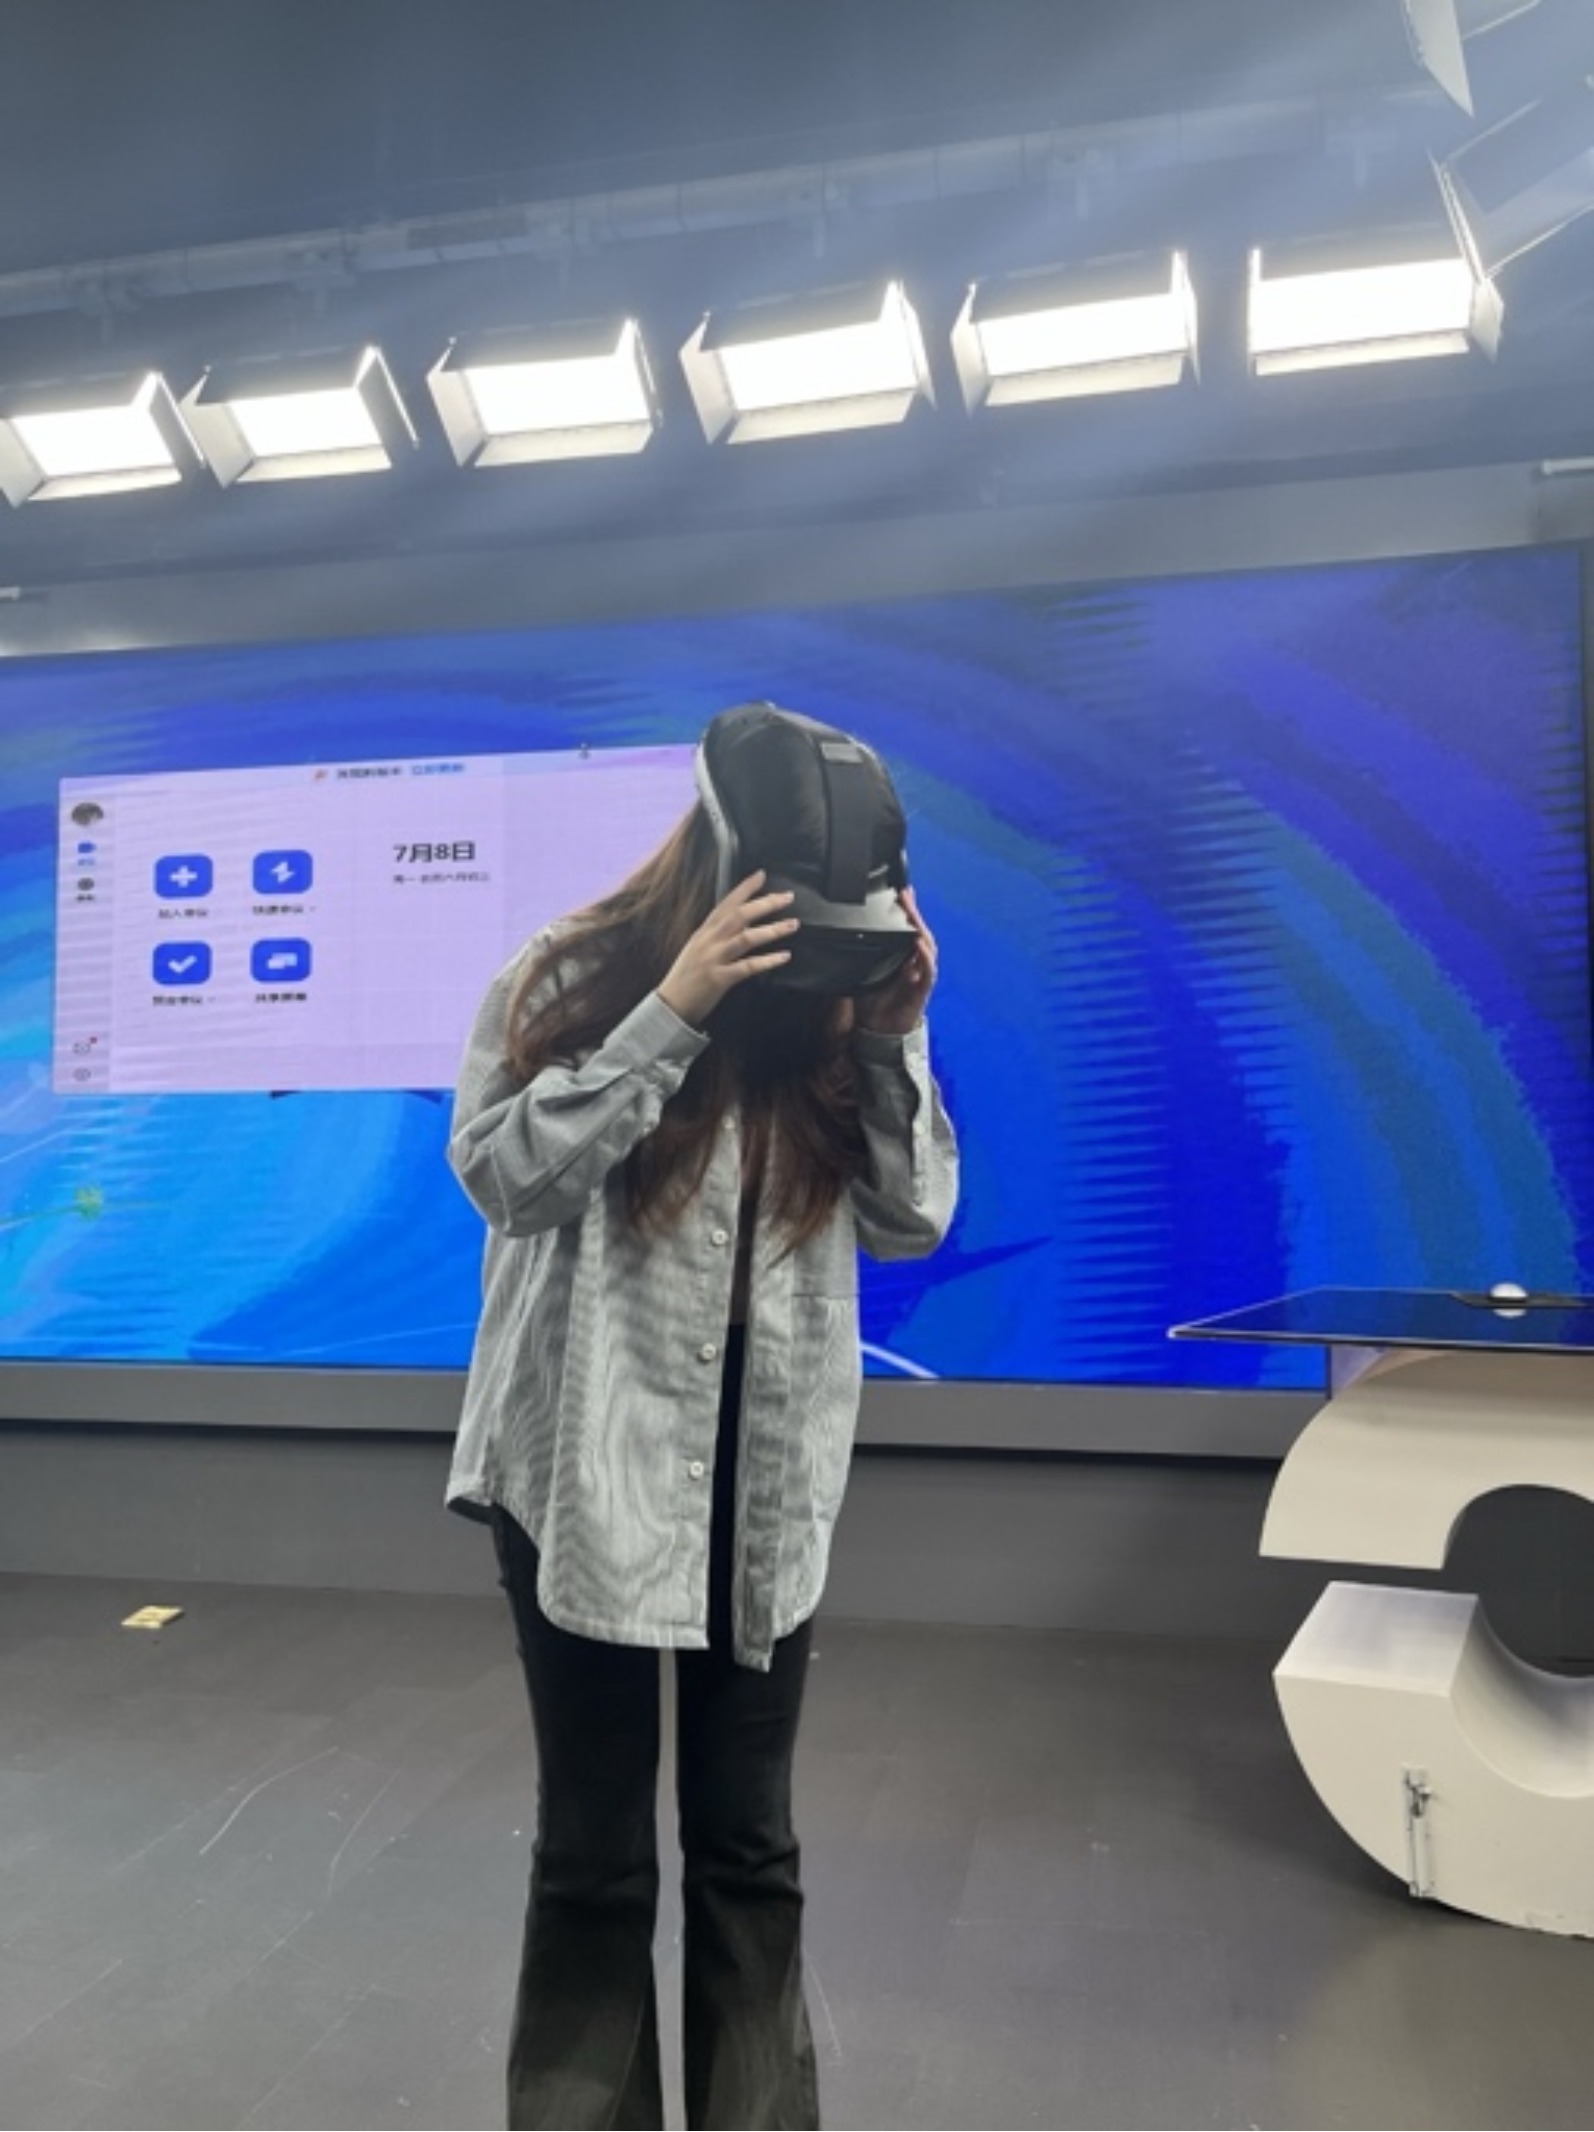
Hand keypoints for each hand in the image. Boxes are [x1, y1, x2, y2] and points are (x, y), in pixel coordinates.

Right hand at [657, 871, 798, 1026]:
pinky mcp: (720, 979)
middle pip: (739, 916)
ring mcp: (714, 959)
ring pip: (746, 938)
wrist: (670, 1003)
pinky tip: (784, 956)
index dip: (744, 888)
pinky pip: (748, 967)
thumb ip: (717, 934)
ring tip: (792, 924)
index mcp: (704, 931)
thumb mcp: (698, 947)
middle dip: (765, 904)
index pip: (726, 903)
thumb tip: (742, 921)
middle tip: (788, 897)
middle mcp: (709, 941)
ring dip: (772, 930)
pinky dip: (768, 961)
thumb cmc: (686, 976)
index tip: (761, 875)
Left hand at [854, 887, 936, 1035]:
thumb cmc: (874, 1003)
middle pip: (920, 932)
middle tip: (906, 895)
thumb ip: (861, 956)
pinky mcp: (923, 990)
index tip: (902, 892)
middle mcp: (915, 963)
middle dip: (914, 913)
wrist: (880, 1031)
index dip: (908, 910)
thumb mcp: (864, 973)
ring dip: (921, 929)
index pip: (909, 929)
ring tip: (912, 915)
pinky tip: (919, 945)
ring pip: (928, 947)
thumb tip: (844, 938)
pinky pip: (928, 971)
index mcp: (903, 958)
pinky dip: (925, 957)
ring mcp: (921, 975)